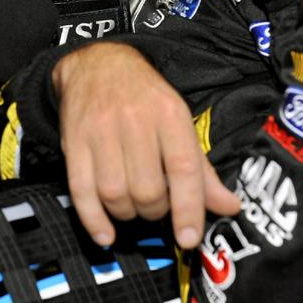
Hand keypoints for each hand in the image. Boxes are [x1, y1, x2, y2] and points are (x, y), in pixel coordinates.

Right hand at [52, 42, 238, 248]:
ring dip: (127, 213)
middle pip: (147, 189)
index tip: (189, 238)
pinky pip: (81, 191)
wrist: (97, 64)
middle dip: (155, 210)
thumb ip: (201, 170)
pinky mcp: (73, 142)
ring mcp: (100, 131)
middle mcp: (135, 120)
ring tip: (133, 205)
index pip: (183, 168)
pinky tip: (105, 233)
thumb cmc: (144, 98)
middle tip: (156, 204)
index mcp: (169, 114)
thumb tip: (228, 207)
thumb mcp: (178, 121)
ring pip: (115, 194)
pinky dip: (94, 220)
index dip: (188, 208)